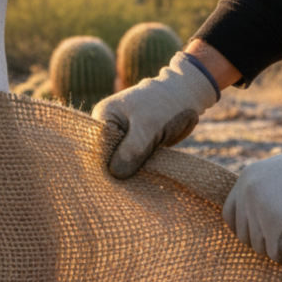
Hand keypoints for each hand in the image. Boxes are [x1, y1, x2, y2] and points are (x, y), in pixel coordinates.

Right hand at [92, 52, 219, 178]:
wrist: (185, 98)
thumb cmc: (165, 106)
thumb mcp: (148, 127)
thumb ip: (132, 150)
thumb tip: (116, 174)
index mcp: (104, 116)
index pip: (96, 146)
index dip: (106, 165)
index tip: (118, 181)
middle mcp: (109, 126)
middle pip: (106, 156)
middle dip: (118, 169)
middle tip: (131, 184)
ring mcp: (121, 136)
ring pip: (120, 161)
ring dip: (129, 171)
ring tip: (139, 180)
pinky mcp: (133, 144)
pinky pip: (131, 161)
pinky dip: (138, 169)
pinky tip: (144, 176)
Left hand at [223, 127, 281, 266]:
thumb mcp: (279, 174)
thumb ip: (264, 194)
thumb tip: (257, 223)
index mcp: (246, 181)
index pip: (230, 216)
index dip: (243, 229)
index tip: (259, 234)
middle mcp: (248, 198)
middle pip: (245, 236)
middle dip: (264, 240)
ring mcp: (260, 215)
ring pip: (261, 248)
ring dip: (281, 247)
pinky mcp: (277, 234)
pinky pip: (280, 257)